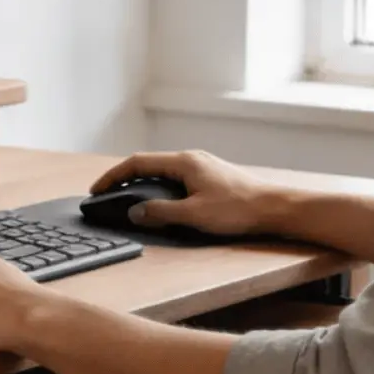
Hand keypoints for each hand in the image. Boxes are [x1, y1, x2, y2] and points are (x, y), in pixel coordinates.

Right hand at [91, 150, 286, 235]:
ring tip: (126, 197)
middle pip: (148, 164)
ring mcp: (202, 166)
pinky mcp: (210, 176)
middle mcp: (191, 158)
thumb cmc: (239, 210)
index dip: (113, 176)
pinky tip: (159, 200)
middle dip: (123, 178)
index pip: (137, 163)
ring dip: (141, 182)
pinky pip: (175, 177)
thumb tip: (135, 212)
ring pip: (162, 170)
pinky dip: (158, 186)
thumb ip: (160, 213)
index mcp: (183, 162)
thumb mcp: (194, 215)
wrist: (276, 208)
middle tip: (107, 194)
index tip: (97, 189)